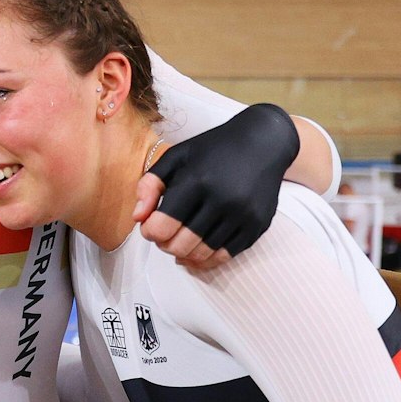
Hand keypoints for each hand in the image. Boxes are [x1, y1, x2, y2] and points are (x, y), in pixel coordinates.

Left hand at [137, 103, 297, 265]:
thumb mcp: (175, 157)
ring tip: (180, 238)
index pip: (162, 226)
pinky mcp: (258, 225)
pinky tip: (197, 250)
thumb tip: (137, 218)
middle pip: (180, 245)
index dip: (149, 231)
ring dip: (185, 252)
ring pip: (202, 253)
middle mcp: (223, 200)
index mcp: (197, 181)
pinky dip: (207, 258)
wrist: (263, 143)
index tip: (150, 225)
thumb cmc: (212, 149)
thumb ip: (149, 185)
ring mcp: (243, 215)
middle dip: (165, 244)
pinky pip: (226, 256)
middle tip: (165, 233)